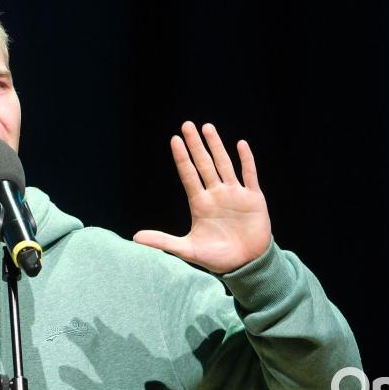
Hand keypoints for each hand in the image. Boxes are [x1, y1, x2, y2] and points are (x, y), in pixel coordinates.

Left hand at [133, 121, 271, 273]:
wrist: (246, 265)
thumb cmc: (217, 258)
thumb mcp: (187, 249)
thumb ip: (163, 241)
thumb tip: (135, 238)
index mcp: (200, 204)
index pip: (188, 175)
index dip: (182, 158)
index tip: (174, 140)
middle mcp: (216, 194)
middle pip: (204, 164)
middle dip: (196, 145)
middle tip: (187, 125)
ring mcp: (235, 194)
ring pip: (224, 164)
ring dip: (217, 146)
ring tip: (207, 127)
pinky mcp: (253, 199)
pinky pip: (249, 175)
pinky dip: (246, 160)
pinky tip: (240, 144)